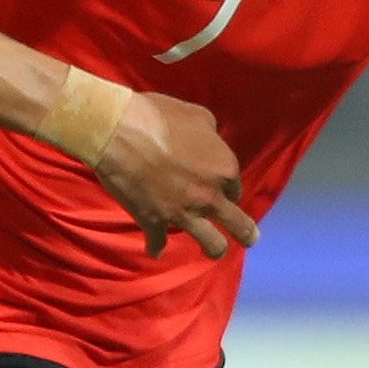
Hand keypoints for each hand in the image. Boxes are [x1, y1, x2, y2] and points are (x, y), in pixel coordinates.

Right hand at [89, 89, 256, 261]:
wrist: (119, 131)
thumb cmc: (159, 117)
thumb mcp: (198, 116)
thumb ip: (211, 135)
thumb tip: (210, 144)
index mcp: (224, 169)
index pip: (235, 188)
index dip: (226, 188)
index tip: (219, 189)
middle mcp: (210, 196)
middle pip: (238, 224)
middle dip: (246, 233)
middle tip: (249, 238)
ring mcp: (183, 213)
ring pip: (213, 245)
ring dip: (215, 249)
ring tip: (216, 251)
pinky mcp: (154, 222)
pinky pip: (158, 243)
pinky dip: (155, 246)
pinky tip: (155, 250)